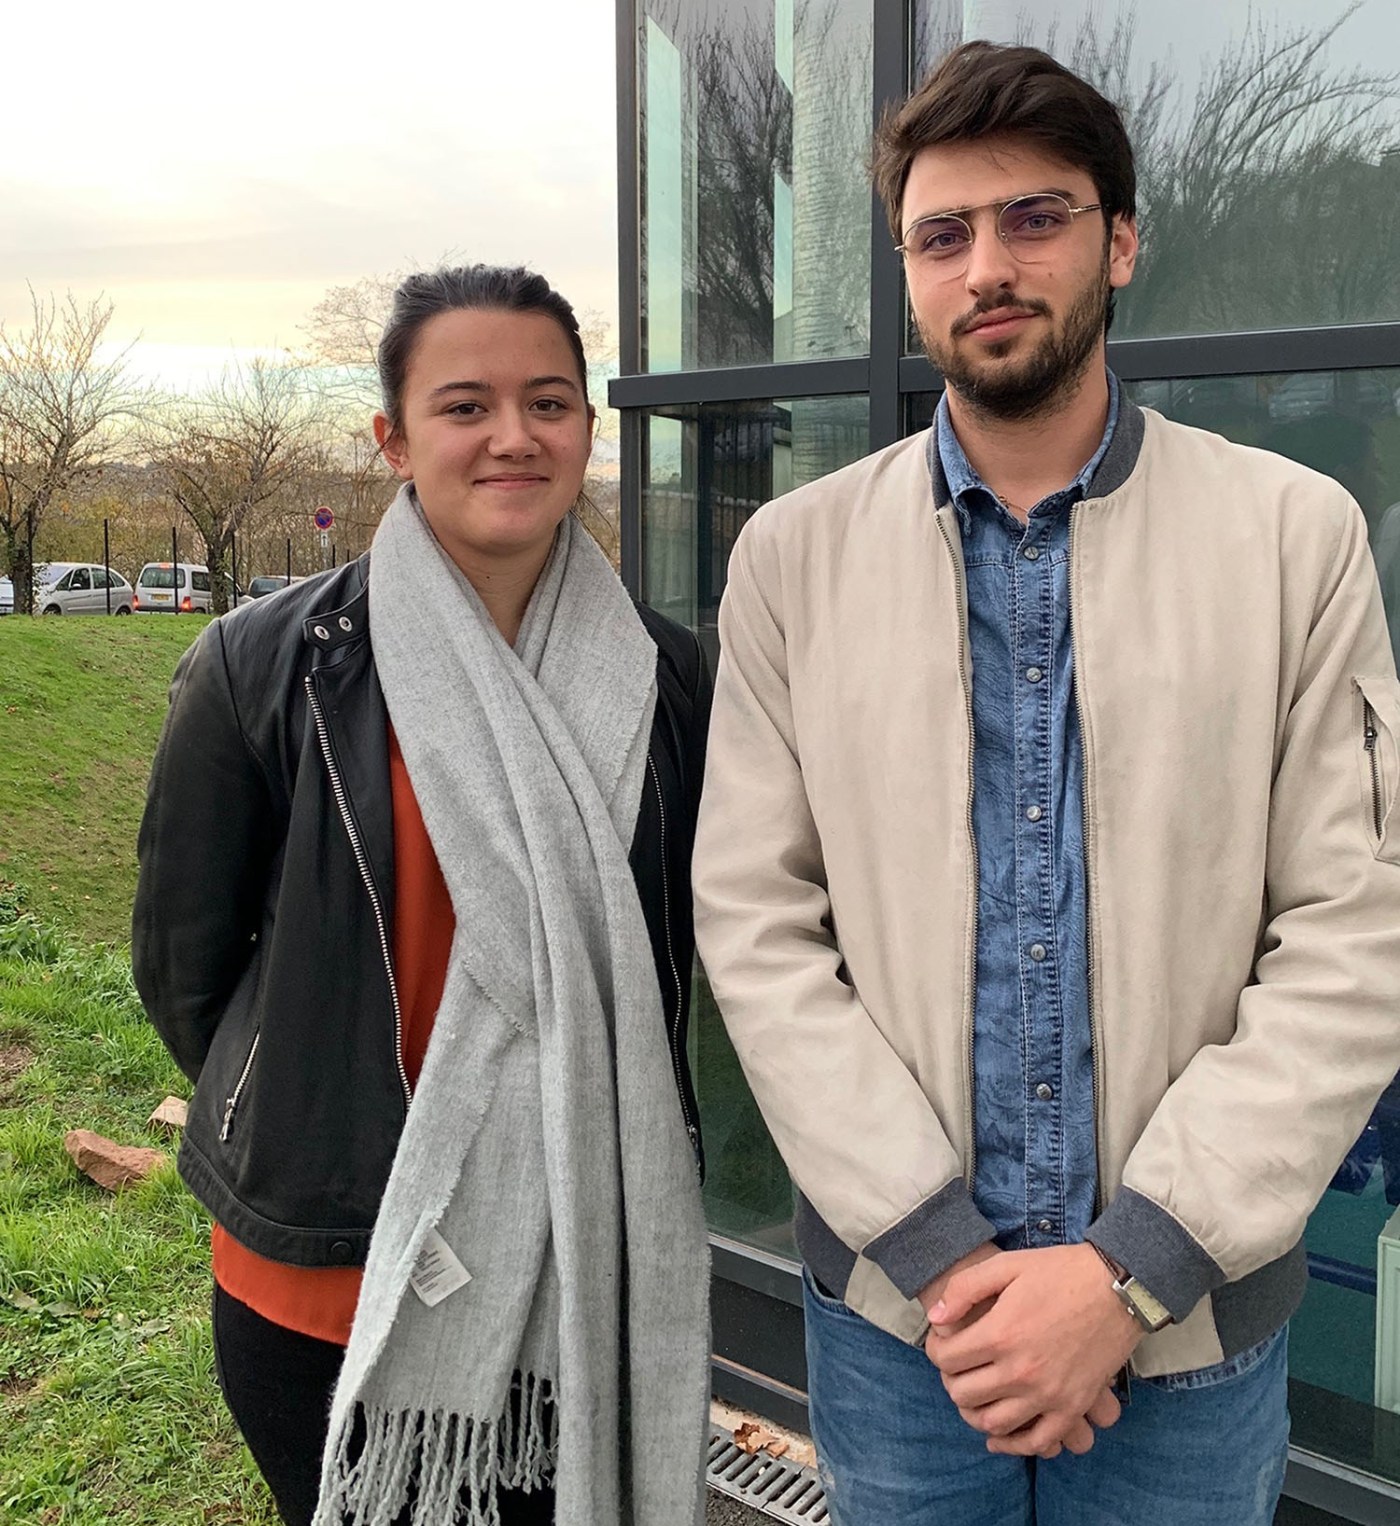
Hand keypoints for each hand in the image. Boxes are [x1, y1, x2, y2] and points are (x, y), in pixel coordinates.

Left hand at [925, 1244, 1140, 1456]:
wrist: (1118, 1286)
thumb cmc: (1060, 1271)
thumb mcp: (1006, 1265)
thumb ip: (964, 1289)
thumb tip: (936, 1318)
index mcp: (1000, 1334)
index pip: (945, 1359)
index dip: (935, 1349)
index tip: (942, 1341)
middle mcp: (1020, 1371)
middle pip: (963, 1394)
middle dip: (951, 1379)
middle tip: (958, 1366)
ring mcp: (1048, 1394)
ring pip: (992, 1423)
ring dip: (974, 1412)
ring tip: (975, 1393)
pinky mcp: (1072, 1408)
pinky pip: (1036, 1442)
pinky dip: (1012, 1444)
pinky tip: (999, 1436)